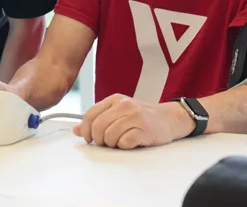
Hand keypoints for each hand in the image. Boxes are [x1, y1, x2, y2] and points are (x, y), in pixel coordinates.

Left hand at [73, 94, 194, 148]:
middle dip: (98, 139)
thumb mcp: (118, 112)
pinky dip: (124, 146)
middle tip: (105, 143)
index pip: (90, 114)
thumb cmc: (142, 116)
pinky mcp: (144, 129)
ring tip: (119, 141)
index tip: (89, 138)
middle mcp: (124, 105)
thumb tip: (76, 130)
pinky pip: (124, 142)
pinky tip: (129, 142)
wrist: (170, 118)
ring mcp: (135, 116)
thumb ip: (98, 119)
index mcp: (115, 99)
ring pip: (110, 135)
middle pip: (98, 126)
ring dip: (112, 144)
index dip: (86, 130)